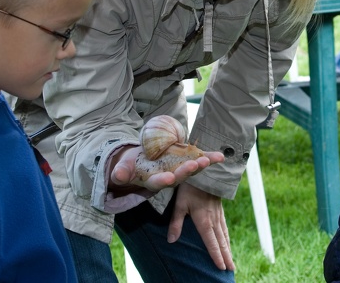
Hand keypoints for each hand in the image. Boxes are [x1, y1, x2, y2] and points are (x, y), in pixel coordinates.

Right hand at [108, 144, 224, 192]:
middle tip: (195, 165)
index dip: (163, 181)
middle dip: (186, 171)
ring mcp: (178, 170)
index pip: (158, 182)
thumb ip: (121, 172)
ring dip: (201, 165)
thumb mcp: (122, 169)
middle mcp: (168, 177)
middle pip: (178, 177)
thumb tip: (118, 175)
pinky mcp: (185, 162)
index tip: (169, 178)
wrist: (140, 163)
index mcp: (152, 181)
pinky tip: (221, 156)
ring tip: (210, 160)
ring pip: (191, 169)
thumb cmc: (130, 167)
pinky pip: (198, 159)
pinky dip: (209, 158)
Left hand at [168, 184, 235, 270]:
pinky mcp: (219, 209)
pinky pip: (225, 226)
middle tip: (231, 270)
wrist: (205, 170)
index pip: (211, 242)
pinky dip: (227, 237)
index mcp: (203, 220)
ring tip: (231, 260)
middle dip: (226, 256)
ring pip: (225, 235)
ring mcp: (218, 214)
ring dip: (228, 248)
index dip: (216, 256)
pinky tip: (227, 241)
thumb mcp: (180, 203)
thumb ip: (176, 222)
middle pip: (221, 241)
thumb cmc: (190, 186)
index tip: (221, 267)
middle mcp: (213, 219)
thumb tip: (171, 241)